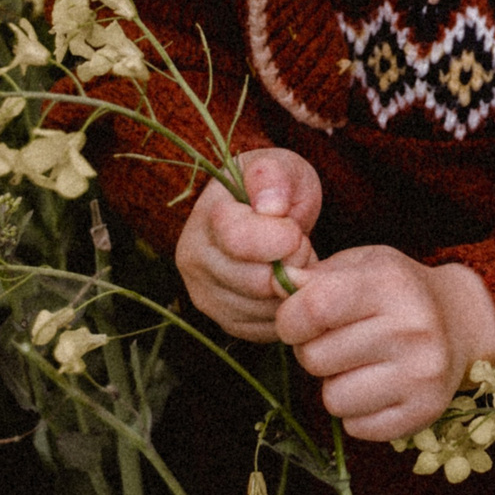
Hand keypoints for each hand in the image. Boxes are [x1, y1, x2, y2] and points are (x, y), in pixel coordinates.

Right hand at [176, 147, 321, 341]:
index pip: (240, 240)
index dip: (282, 238)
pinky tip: (287, 284)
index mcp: (206, 217)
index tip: (295, 229)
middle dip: (292, 264)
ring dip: (291, 289)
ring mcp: (205, 294)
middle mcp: (194, 259)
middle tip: (300, 246)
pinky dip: (287, 310)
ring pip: (263, 309)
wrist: (260, 215)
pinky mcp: (225, 321)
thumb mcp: (280, 166)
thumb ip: (274, 177)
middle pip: (255, 281)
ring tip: (293, 263)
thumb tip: (270, 208)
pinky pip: (267, 329)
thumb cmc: (273, 188)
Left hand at [276, 247, 494, 442]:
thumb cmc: (398, 290)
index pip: (314, 307)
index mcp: (391, 284)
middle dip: (313, 351)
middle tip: (338, 341)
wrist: (461, 323)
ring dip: (335, 384)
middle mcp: (411, 329)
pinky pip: (356, 427)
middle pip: (315, 358)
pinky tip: (377, 386)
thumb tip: (277, 284)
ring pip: (332, 399)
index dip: (291, 318)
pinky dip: (357, 411)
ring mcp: (421, 374)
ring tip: (359, 364)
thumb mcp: (363, 265)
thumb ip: (316, 276)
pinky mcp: (424, 411)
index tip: (299, 319)